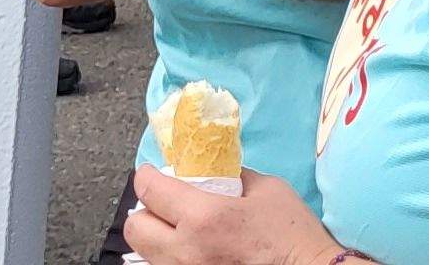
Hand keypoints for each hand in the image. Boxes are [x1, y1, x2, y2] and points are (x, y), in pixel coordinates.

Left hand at [119, 167, 341, 264]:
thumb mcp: (267, 189)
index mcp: (203, 217)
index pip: (150, 190)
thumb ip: (233, 177)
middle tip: (163, 205)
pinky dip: (171, 258)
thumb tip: (213, 172)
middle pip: (136, 228)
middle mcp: (185, 251)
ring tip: (178, 231)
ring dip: (157, 238)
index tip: (152, 174)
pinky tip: (192, 252)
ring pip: (146, 255)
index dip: (146, 176)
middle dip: (146, 211)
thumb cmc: (292, 235)